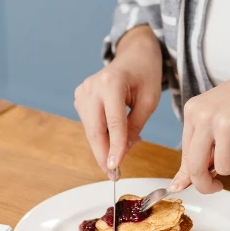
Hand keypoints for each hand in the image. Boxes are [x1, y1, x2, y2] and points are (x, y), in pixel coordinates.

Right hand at [74, 25, 162, 175]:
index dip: (115, 147)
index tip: (116, 167)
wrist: (133, 54)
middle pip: (95, 129)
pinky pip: (89, 124)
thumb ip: (135, 126)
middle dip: (103, 154)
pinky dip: (101, 136)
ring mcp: (82, 91)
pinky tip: (113, 138)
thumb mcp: (150, 100)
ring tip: (119, 155)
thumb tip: (122, 151)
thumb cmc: (145, 74)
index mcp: (111, 82)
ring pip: (90, 130)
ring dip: (103, 147)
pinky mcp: (80, 97)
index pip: (114, 122)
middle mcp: (92, 86)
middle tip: (113, 175)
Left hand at [170, 61, 229, 194]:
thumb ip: (196, 149)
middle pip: (197, 167)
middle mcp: (205, 115)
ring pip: (224, 167)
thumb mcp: (212, 119)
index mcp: (193, 112)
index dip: (192, 177)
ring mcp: (226, 121)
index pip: (185, 156)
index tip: (203, 184)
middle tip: (217, 187)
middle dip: (206, 184)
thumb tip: (178, 185)